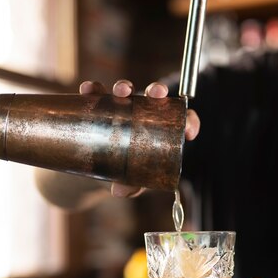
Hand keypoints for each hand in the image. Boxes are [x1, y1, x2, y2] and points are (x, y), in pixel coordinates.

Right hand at [78, 80, 200, 197]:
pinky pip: (96, 93)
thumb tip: (119, 191)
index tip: (189, 132)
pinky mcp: (100, 105)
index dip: (189, 122)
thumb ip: (131, 186)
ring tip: (122, 91)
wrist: (98, 170)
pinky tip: (87, 90)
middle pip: (154, 96)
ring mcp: (122, 107)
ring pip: (127, 91)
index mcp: (162, 129)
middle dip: (156, 90)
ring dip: (125, 86)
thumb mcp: (132, 182)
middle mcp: (144, 113)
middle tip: (155, 94)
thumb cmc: (126, 173)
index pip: (182, 119)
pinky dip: (92, 90)